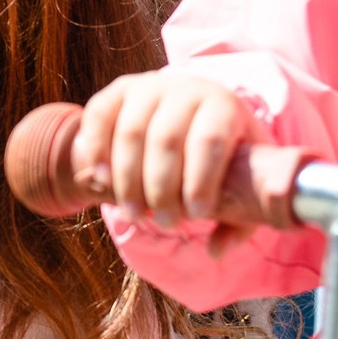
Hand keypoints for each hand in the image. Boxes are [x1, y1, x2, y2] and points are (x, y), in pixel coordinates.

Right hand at [71, 70, 260, 228]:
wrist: (191, 112)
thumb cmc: (220, 155)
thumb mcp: (242, 180)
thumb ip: (239, 218)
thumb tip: (216, 251)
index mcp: (223, 105)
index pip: (210, 139)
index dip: (201, 179)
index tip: (196, 216)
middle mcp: (185, 89)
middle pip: (166, 140)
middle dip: (161, 188)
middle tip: (164, 223)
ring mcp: (147, 87)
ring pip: (131, 133)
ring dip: (128, 180)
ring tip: (133, 214)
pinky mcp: (116, 93)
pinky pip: (98, 117)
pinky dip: (95, 150)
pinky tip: (100, 181)